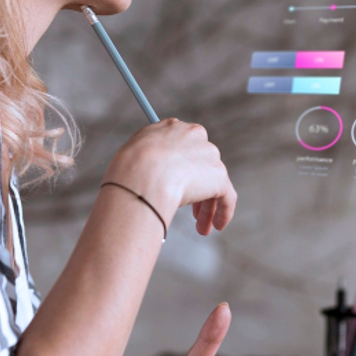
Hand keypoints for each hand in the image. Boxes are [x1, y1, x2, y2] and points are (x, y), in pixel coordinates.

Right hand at [105, 118, 236, 235]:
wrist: (141, 174)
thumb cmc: (128, 169)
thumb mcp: (134, 156)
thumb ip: (148, 160)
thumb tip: (150, 178)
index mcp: (172, 128)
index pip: (184, 147)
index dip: (182, 169)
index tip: (177, 185)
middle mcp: (195, 136)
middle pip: (201, 165)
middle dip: (197, 189)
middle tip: (191, 212)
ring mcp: (209, 155)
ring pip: (213, 183)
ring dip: (207, 207)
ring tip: (201, 228)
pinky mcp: (219, 175)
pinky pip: (227, 196)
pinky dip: (224, 212)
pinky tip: (217, 226)